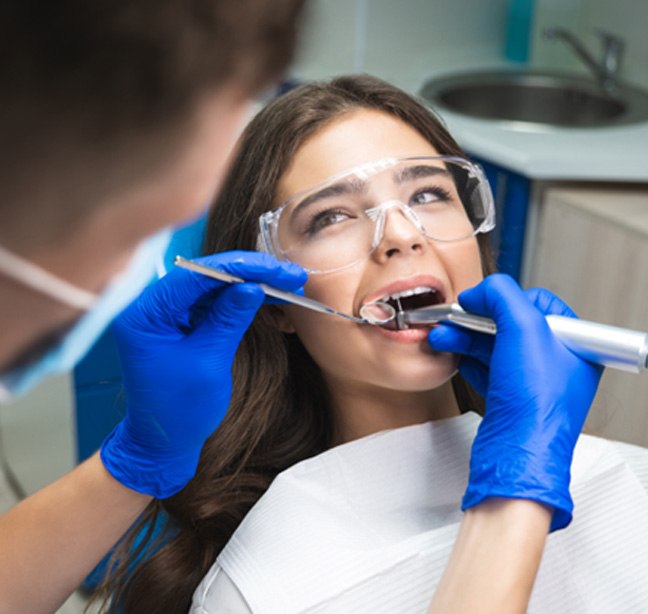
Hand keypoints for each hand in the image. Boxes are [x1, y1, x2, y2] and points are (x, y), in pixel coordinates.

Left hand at [100, 251, 305, 497]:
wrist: (162, 442)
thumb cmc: (178, 411)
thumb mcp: (209, 362)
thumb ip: (229, 319)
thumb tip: (253, 286)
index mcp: (146, 314)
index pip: (195, 275)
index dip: (239, 268)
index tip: (274, 268)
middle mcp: (151, 307)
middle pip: (205, 276)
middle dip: (248, 273)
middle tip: (287, 275)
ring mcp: (166, 314)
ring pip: (212, 286)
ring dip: (249, 284)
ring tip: (285, 283)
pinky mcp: (179, 323)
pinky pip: (212, 303)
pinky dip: (239, 299)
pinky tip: (267, 295)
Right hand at [428, 274, 601, 529]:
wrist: (516, 455)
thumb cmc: (534, 404)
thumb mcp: (524, 329)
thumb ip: (503, 296)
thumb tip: (482, 290)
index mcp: (572, 343)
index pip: (537, 303)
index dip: (503, 299)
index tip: (476, 301)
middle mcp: (555, 362)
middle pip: (508, 325)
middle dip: (474, 321)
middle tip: (452, 320)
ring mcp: (531, 382)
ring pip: (493, 347)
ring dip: (464, 339)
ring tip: (442, 338)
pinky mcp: (510, 399)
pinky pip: (486, 369)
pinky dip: (467, 360)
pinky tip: (454, 357)